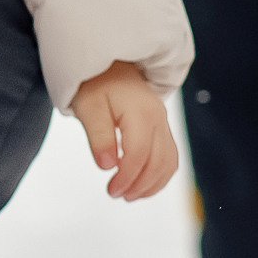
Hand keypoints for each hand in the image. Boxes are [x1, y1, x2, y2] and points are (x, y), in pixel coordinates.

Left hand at [69, 61, 179, 202]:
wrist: (109, 64)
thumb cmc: (95, 83)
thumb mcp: (88, 107)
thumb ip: (99, 136)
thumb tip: (107, 165)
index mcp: (140, 112)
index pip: (139, 155)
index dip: (126, 177)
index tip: (111, 190)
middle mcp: (157, 117)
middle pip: (159, 162)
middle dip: (140, 185)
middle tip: (117, 194)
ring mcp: (162, 122)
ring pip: (169, 162)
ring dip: (152, 183)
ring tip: (129, 193)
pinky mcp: (161, 126)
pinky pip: (168, 156)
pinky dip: (158, 174)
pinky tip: (141, 182)